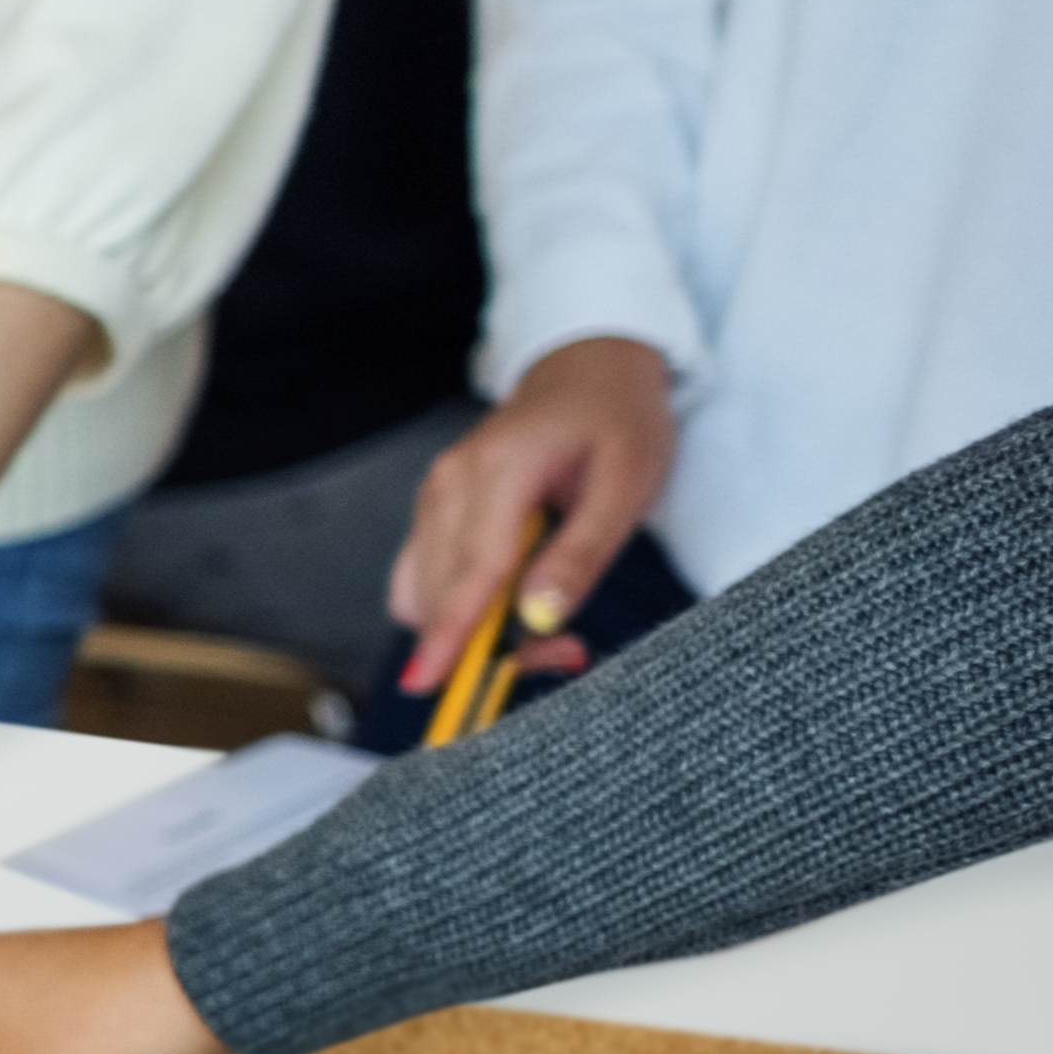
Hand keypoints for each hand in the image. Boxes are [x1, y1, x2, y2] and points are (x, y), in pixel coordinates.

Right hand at [384, 336, 676, 676]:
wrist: (588, 370)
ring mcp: (434, 495)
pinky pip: (426, 574)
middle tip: (567, 651)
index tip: (426, 683)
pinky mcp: (434, 509)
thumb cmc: (617, 420)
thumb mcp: (626, 486)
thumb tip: (538, 619)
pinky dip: (459, 605)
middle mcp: (449, 482)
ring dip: (472, 628)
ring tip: (546, 627)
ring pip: (425, 589)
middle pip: (445, 590)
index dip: (449, 634)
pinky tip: (509, 603)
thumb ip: (581, 555)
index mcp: (499, 470)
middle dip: (489, 641)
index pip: (471, 570)